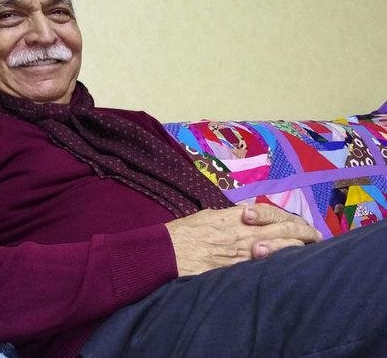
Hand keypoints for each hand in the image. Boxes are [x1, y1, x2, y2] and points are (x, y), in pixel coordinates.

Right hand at [164, 204, 322, 276]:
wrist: (166, 252)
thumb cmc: (182, 234)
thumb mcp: (205, 217)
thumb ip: (225, 217)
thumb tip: (238, 219)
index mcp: (235, 216)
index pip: (270, 213)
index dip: (289, 219)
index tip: (300, 225)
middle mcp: (243, 232)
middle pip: (284, 229)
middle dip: (303, 234)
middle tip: (316, 238)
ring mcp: (242, 252)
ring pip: (281, 249)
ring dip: (298, 250)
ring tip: (310, 253)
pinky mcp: (237, 270)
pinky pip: (265, 268)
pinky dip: (280, 266)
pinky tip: (290, 269)